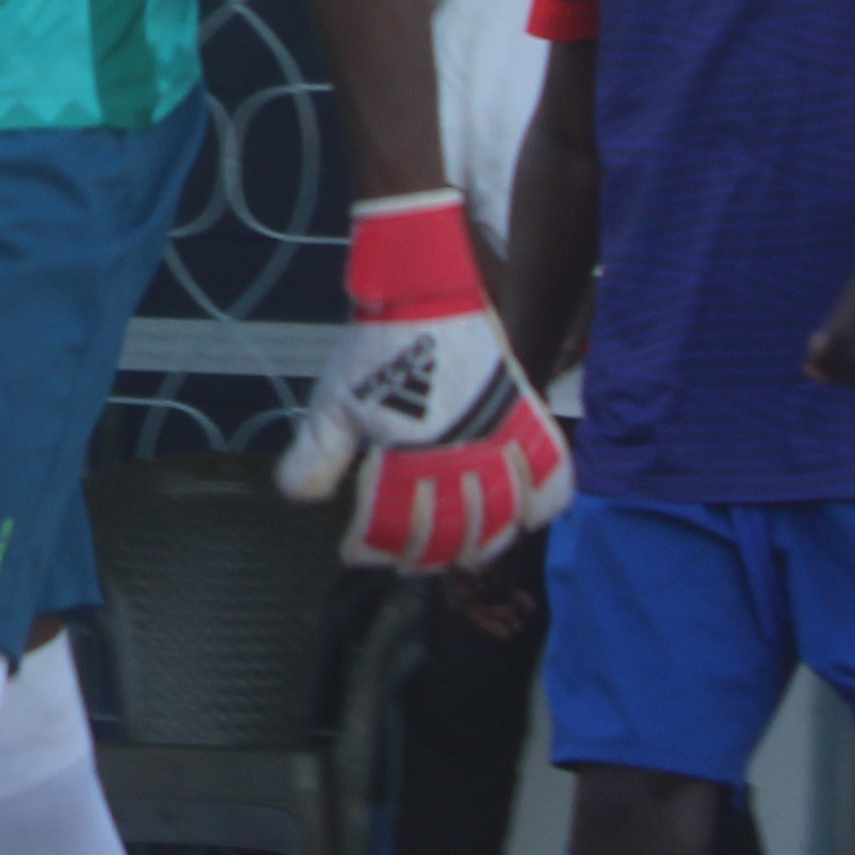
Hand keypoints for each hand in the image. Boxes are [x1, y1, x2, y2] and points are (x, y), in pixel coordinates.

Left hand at [279, 192, 574, 571]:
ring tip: (457, 554)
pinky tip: (525, 521)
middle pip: (451, 529)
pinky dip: (544, 503)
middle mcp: (461, 449)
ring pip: (503, 513)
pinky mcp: (526, 416)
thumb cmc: (374, 351)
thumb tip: (301, 499)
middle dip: (423, 554)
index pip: (395, 522)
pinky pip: (553, 470)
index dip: (372, 547)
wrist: (422, 293)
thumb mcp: (332, 403)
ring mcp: (500, 434)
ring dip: (481, 543)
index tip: (355, 554)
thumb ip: (315, 456)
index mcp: (408, 450)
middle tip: (402, 560)